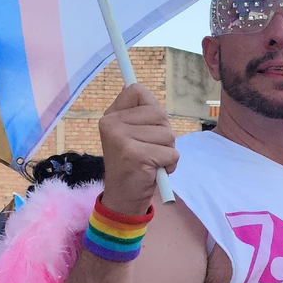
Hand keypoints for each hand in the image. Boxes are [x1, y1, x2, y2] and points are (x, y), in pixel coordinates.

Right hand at [98, 84, 178, 213]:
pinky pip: (171, 153)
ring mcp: (121, 139)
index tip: (147, 125)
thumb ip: (138, 114)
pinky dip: (170, 164)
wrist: (124, 197)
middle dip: (165, 134)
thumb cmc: (135, 164)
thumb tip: (136, 85)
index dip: (151, 107)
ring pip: (168, 134)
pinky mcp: (135, 155)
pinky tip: (154, 171)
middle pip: (160, 113)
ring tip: (152, 161)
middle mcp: (111, 124)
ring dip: (168, 151)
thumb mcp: (131, 135)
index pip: (137, 91)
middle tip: (151, 149)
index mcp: (110, 116)